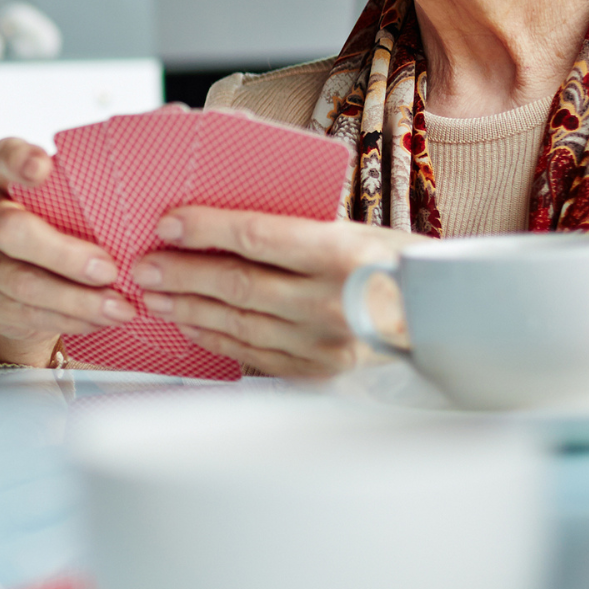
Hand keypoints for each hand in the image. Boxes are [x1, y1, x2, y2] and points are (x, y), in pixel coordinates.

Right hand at [0, 137, 133, 366]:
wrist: (17, 280)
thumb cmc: (61, 223)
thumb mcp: (77, 192)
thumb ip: (117, 158)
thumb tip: (176, 115)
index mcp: (3, 176)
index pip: (2, 156)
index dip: (20, 161)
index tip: (44, 168)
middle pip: (11, 231)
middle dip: (64, 254)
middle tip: (109, 268)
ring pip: (21, 282)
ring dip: (76, 299)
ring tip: (120, 307)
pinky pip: (25, 313)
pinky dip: (68, 320)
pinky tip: (100, 320)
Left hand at [130, 206, 416, 377]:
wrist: (445, 322)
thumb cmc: (395, 265)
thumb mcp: (359, 231)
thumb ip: (298, 226)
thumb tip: (225, 215)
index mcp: (343, 252)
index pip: (256, 235)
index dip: (205, 228)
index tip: (167, 223)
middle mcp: (331, 301)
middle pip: (236, 284)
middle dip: (181, 272)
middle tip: (143, 264)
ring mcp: (324, 343)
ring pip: (237, 322)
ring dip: (188, 307)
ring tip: (157, 293)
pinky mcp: (318, 373)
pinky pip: (252, 354)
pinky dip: (215, 337)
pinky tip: (191, 323)